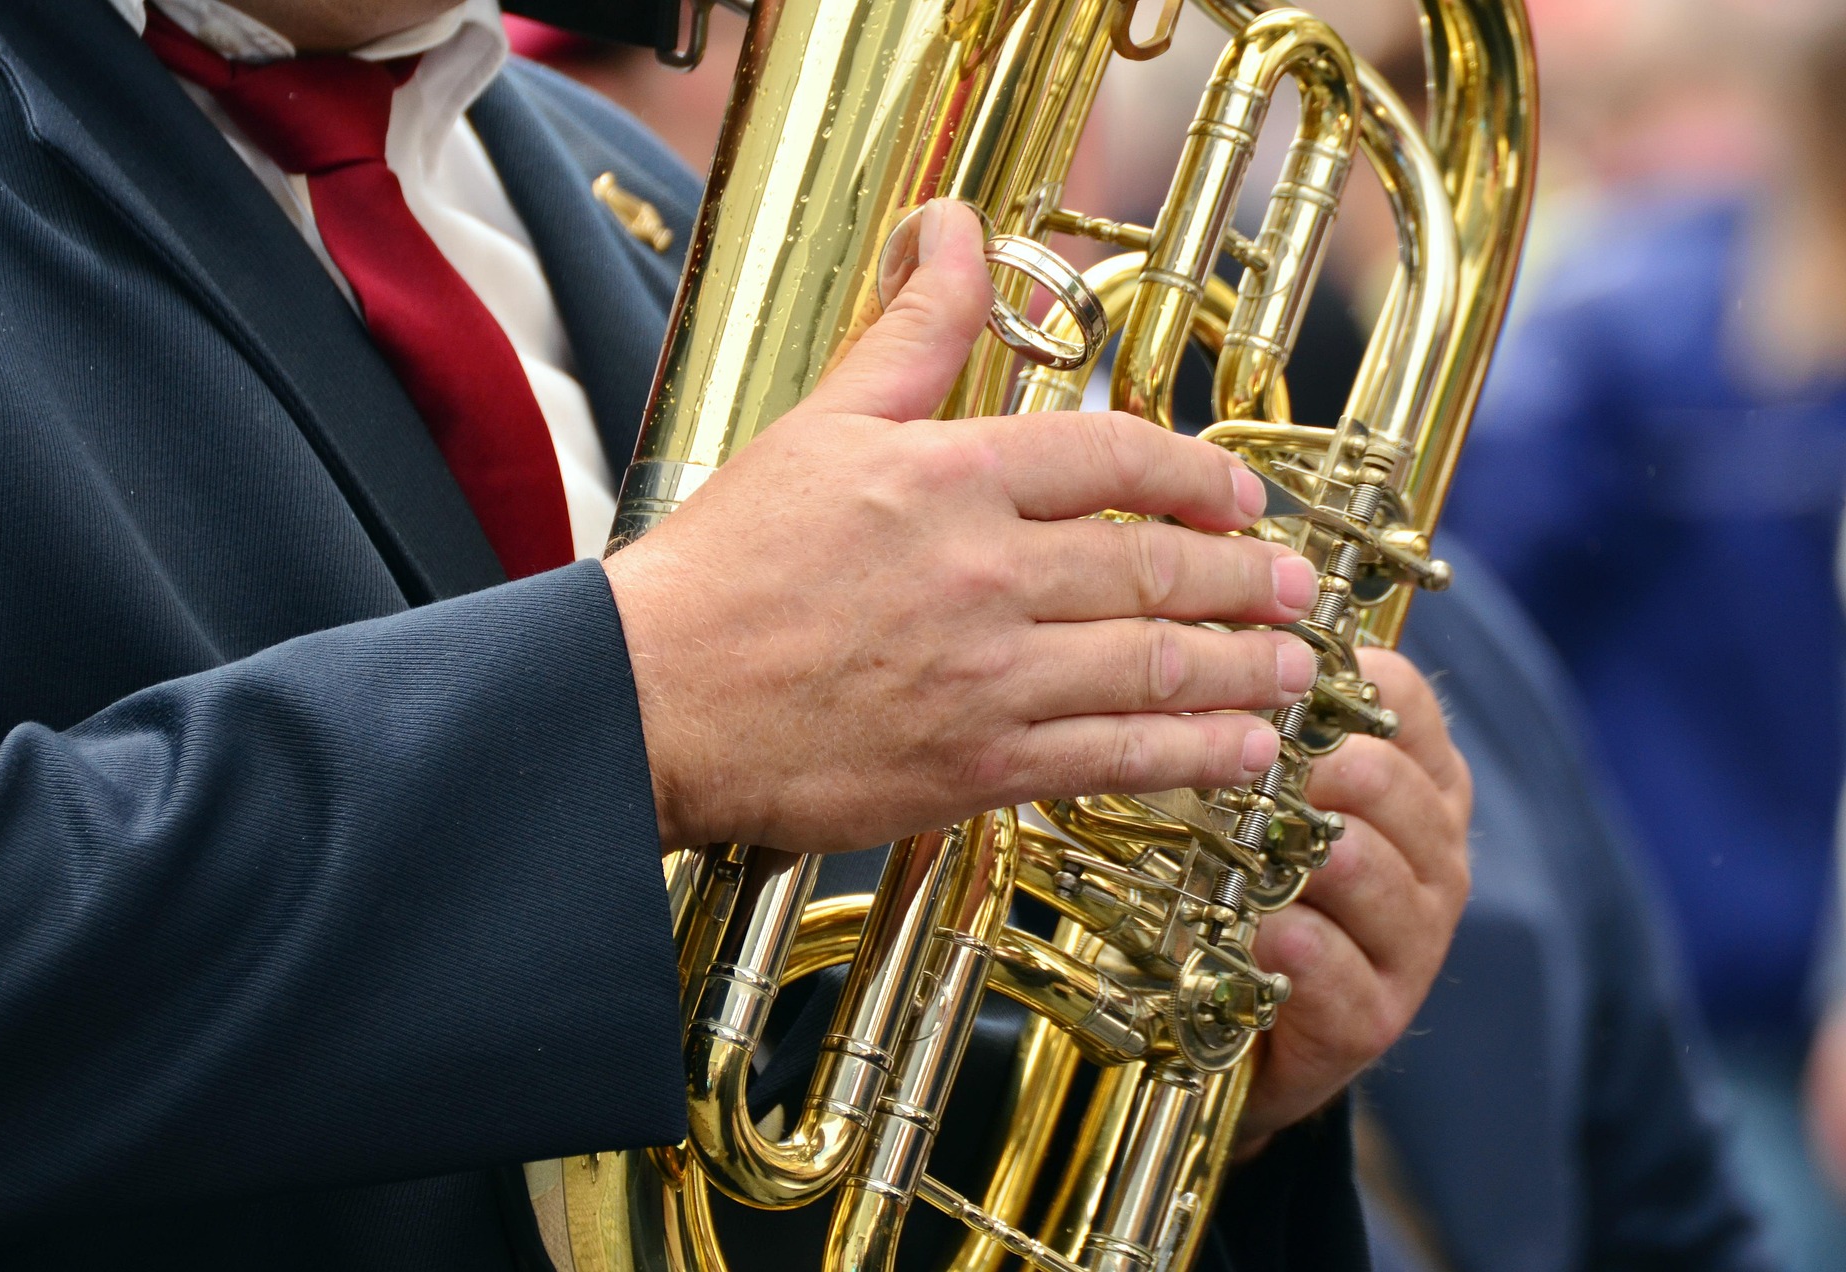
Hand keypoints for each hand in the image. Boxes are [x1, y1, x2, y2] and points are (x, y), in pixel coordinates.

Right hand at [603, 200, 1321, 853]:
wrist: (648, 699)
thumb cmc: (723, 565)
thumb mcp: (820, 422)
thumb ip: (914, 332)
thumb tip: (953, 229)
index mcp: (954, 475)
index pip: (1117, 460)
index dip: (1202, 476)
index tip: (1243, 496)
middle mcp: (989, 572)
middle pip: (1159, 569)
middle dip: (1249, 578)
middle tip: (1298, 586)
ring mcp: (991, 675)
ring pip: (1158, 666)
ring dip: (1248, 665)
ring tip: (1299, 665)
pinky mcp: (977, 766)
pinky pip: (1117, 757)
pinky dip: (1196, 753)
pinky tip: (1245, 747)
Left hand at [1240, 647, 1472, 1151]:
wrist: (1248, 1032)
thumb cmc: (1257, 885)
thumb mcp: (1270, 795)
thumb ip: (1264, 721)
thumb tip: (1211, 628)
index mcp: (1418, 781)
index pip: (1400, 697)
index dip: (1328, 681)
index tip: (1260, 681)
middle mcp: (1434, 852)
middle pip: (1383, 778)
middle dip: (1306, 766)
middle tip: (1238, 763)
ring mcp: (1415, 937)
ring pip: (1367, 866)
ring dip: (1299, 853)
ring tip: (1247, 849)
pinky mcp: (1377, 1015)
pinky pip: (1342, 965)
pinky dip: (1297, 946)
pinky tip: (1264, 934)